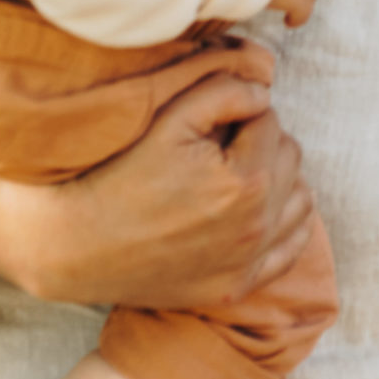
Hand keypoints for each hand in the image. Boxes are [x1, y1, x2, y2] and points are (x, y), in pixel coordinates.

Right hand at [0, 61, 318, 308]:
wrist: (77, 244)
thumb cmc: (120, 173)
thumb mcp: (170, 118)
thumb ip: (226, 91)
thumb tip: (264, 90)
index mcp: (245, 180)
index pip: (270, 121)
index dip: (243, 109)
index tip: (214, 117)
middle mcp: (255, 226)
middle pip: (289, 158)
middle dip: (262, 141)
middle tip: (222, 141)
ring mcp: (247, 262)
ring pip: (300, 201)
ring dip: (279, 179)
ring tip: (240, 171)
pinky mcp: (236, 288)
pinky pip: (291, 249)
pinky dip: (284, 224)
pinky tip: (258, 209)